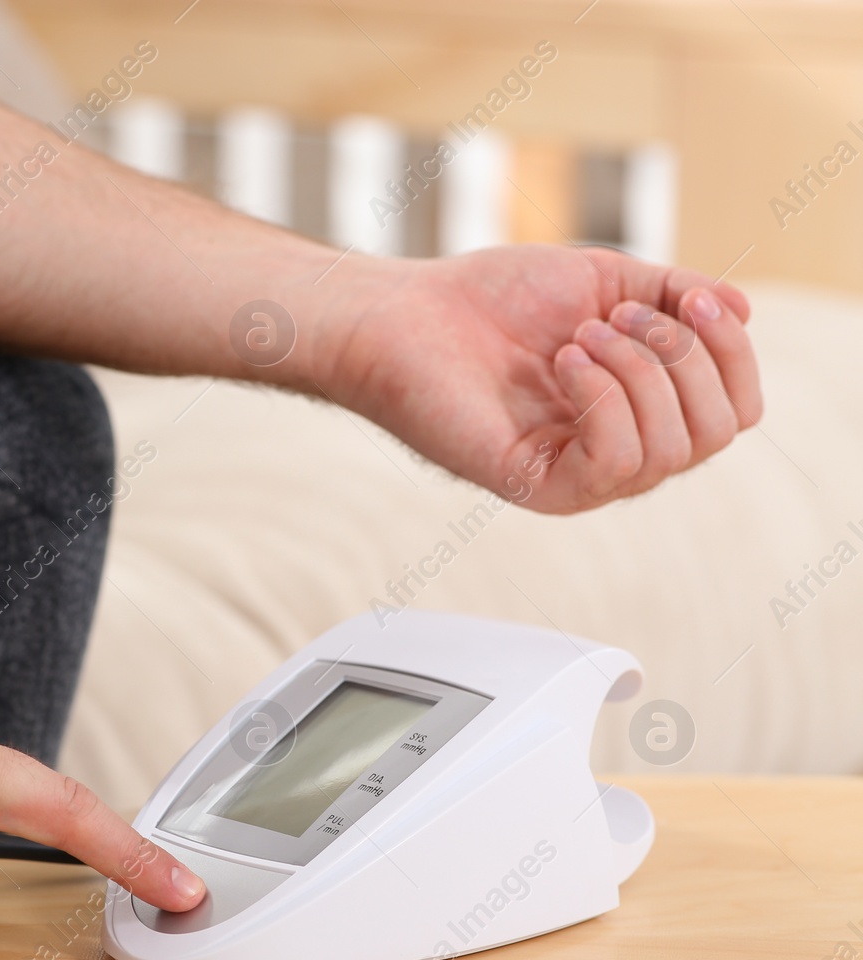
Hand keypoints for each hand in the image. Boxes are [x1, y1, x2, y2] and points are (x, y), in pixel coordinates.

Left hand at [319, 245, 761, 513]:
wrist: (408, 313)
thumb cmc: (493, 298)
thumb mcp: (606, 281)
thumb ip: (675, 295)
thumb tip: (742, 309)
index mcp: (640, 410)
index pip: (734, 411)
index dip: (731, 351)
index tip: (694, 296)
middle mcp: (617, 451)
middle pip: (717, 434)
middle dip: (685, 358)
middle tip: (618, 318)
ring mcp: (577, 476)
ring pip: (672, 451)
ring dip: (639, 374)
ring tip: (579, 338)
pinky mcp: (536, 487)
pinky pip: (615, 467)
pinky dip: (605, 400)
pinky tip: (565, 364)